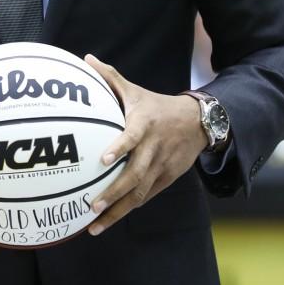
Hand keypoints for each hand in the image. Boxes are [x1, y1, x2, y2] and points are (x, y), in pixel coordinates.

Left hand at [84, 55, 208, 235]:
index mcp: (145, 124)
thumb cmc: (156, 105)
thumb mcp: (135, 90)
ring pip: (140, 193)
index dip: (119, 147)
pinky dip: (129, 208)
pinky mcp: (167, 179)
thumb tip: (86, 58)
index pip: (132, 136)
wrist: (197, 122)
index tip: (102, 159)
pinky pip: (146, 196)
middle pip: (135, 175)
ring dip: (118, 211)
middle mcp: (154, 148)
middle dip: (113, 193)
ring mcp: (162, 166)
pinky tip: (110, 220)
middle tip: (91, 206)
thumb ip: (110, 77)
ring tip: (95, 226)